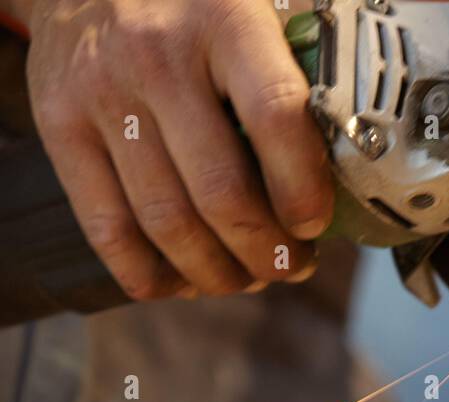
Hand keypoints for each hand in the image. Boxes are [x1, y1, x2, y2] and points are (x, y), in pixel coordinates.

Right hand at [17, 0, 332, 299]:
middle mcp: (157, 54)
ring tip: (246, 277)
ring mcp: (101, 93)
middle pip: (220, 192)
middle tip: (290, 266)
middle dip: (266, 252)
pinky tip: (185, 280)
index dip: (302, 189)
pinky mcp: (59, 127)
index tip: (315, 224)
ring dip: (217, 273)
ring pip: (168, 223)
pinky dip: (152, 275)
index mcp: (222, 15)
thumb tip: (344, 166)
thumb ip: (294, 68)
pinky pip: (108, 230)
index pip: (276, 117)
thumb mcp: (250, 3)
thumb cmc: (188, 0)